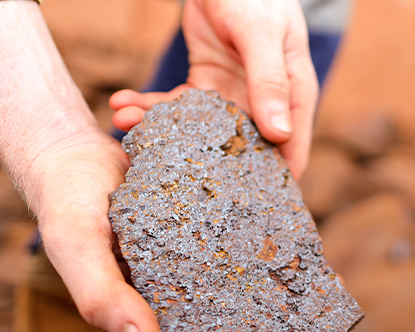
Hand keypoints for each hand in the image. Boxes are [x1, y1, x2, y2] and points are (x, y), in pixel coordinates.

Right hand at [34, 135, 364, 331]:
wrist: (82, 151)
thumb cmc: (70, 204)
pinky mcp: (228, 234)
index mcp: (151, 326)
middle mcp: (187, 308)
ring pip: (264, 317)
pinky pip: (269, 265)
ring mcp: (211, 273)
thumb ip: (102, 296)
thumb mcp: (77, 248)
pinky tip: (330, 289)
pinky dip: (299, 280)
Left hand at [110, 0, 317, 179]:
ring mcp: (231, 96)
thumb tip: (279, 136)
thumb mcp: (261, 35)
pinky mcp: (204, 84)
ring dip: (159, 130)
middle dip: (198, 164)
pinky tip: (122, 103)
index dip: (271, 186)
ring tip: (125, 123)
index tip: (241, 213)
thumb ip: (269, 82)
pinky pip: (175, 105)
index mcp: (292, 98)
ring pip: (196, 131)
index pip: (289, 153)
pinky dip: (148, 105)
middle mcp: (263, 104)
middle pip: (236, 151)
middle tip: (160, 175)